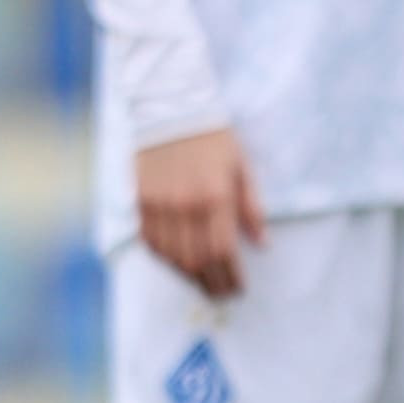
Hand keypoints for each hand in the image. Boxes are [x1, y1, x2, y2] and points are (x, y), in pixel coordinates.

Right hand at [132, 124, 261, 300]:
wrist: (169, 107)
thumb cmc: (213, 137)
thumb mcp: (241, 167)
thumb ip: (251, 207)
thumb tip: (262, 244)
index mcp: (216, 196)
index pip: (224, 252)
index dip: (231, 276)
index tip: (238, 288)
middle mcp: (186, 205)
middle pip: (198, 261)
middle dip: (212, 284)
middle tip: (221, 294)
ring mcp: (160, 205)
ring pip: (172, 257)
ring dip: (188, 277)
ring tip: (201, 283)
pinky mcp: (141, 201)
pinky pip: (151, 242)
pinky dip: (164, 259)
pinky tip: (177, 264)